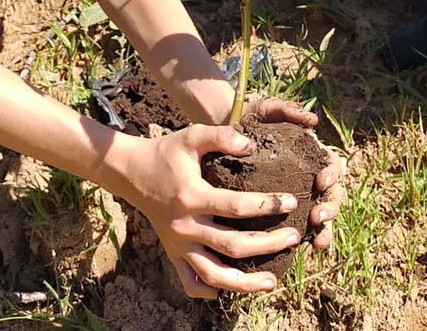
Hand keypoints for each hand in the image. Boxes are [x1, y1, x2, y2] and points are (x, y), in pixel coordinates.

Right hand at [125, 124, 300, 298]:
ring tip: (272, 282)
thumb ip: (222, 135)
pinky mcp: (173, 253)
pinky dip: (210, 291)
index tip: (292, 202)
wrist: (132, 172)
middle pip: (232, 246)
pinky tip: (233, 288)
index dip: (267, 205)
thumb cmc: (167, 152)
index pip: (236, 207)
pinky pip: (190, 282)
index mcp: (191, 197)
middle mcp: (185, 226)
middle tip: (295, 238)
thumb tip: (252, 146)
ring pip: (213, 274)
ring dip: (245, 283)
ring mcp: (178, 244)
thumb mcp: (192, 135)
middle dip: (268, 245)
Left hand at [243, 98, 344, 249]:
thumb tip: (312, 121)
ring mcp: (297, 196)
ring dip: (323, 230)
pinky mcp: (280, 212)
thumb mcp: (267, 109)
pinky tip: (299, 251)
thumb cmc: (250, 119)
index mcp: (311, 156)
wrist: (224, 132)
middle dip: (331, 208)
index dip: (333, 176)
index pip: (333, 166)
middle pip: (332, 196)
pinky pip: (298, 230)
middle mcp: (308, 177)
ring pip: (321, 218)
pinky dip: (302, 242)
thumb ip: (287, 110)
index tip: (321, 181)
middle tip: (318, 216)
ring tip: (316, 241)